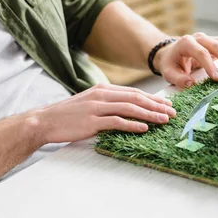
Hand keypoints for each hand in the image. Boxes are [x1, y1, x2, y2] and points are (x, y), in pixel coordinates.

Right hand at [37, 82, 175, 143]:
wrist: (46, 121)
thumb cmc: (68, 115)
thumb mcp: (89, 103)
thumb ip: (106, 103)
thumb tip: (126, 108)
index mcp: (102, 89)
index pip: (133, 92)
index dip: (152, 98)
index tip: (166, 104)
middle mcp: (101, 95)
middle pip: (135, 98)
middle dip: (156, 105)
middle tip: (172, 112)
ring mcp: (96, 107)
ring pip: (129, 108)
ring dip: (149, 114)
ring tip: (164, 120)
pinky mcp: (92, 120)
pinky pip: (117, 121)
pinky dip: (132, 124)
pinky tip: (144, 128)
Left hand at [154, 32, 217, 88]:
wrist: (170, 52)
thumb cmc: (170, 63)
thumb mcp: (168, 72)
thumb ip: (178, 78)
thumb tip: (191, 84)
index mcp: (186, 43)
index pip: (200, 52)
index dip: (210, 65)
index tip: (217, 79)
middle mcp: (198, 38)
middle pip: (216, 45)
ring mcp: (207, 39)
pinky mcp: (214, 43)